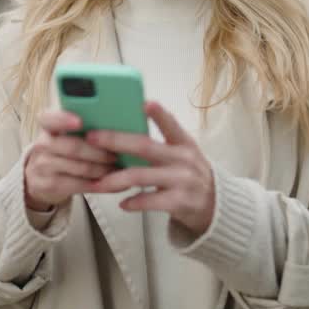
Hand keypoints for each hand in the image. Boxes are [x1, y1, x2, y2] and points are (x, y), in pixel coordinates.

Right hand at [24, 109, 119, 210]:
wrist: (39, 178)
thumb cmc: (61, 151)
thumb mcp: (64, 135)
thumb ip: (83, 128)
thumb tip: (113, 125)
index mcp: (48, 126)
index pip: (48, 118)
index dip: (63, 119)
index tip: (80, 122)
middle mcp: (42, 144)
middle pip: (73, 147)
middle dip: (99, 152)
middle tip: (116, 154)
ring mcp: (43, 166)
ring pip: (80, 167)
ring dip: (103, 169)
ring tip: (119, 170)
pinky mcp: (49, 185)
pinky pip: (80, 185)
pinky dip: (99, 185)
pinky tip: (111, 183)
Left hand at [85, 102, 215, 236]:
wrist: (216, 205)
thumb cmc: (190, 175)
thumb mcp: (183, 154)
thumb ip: (160, 144)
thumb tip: (123, 131)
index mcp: (183, 143)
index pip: (170, 124)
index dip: (158, 114)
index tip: (144, 103)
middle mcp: (183, 159)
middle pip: (144, 147)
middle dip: (115, 141)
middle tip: (93, 138)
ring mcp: (182, 180)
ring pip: (141, 176)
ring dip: (116, 179)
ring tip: (99, 181)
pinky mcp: (180, 202)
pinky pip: (150, 201)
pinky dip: (134, 202)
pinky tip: (122, 203)